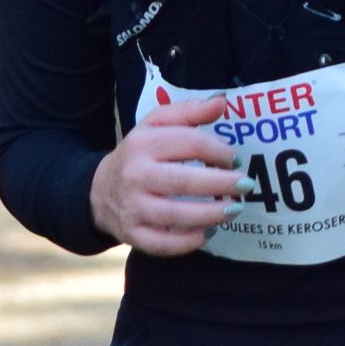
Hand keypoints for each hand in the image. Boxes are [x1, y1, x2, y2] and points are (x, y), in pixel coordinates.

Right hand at [91, 94, 245, 256]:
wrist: (98, 189)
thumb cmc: (138, 154)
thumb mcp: (156, 124)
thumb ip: (190, 111)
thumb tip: (222, 101)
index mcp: (143, 143)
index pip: (190, 144)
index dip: (219, 152)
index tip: (235, 160)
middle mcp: (135, 175)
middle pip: (184, 181)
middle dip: (222, 184)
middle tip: (246, 186)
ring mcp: (132, 208)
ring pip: (176, 215)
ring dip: (212, 214)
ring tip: (234, 209)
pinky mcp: (132, 234)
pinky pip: (163, 244)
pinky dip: (189, 242)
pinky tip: (207, 232)